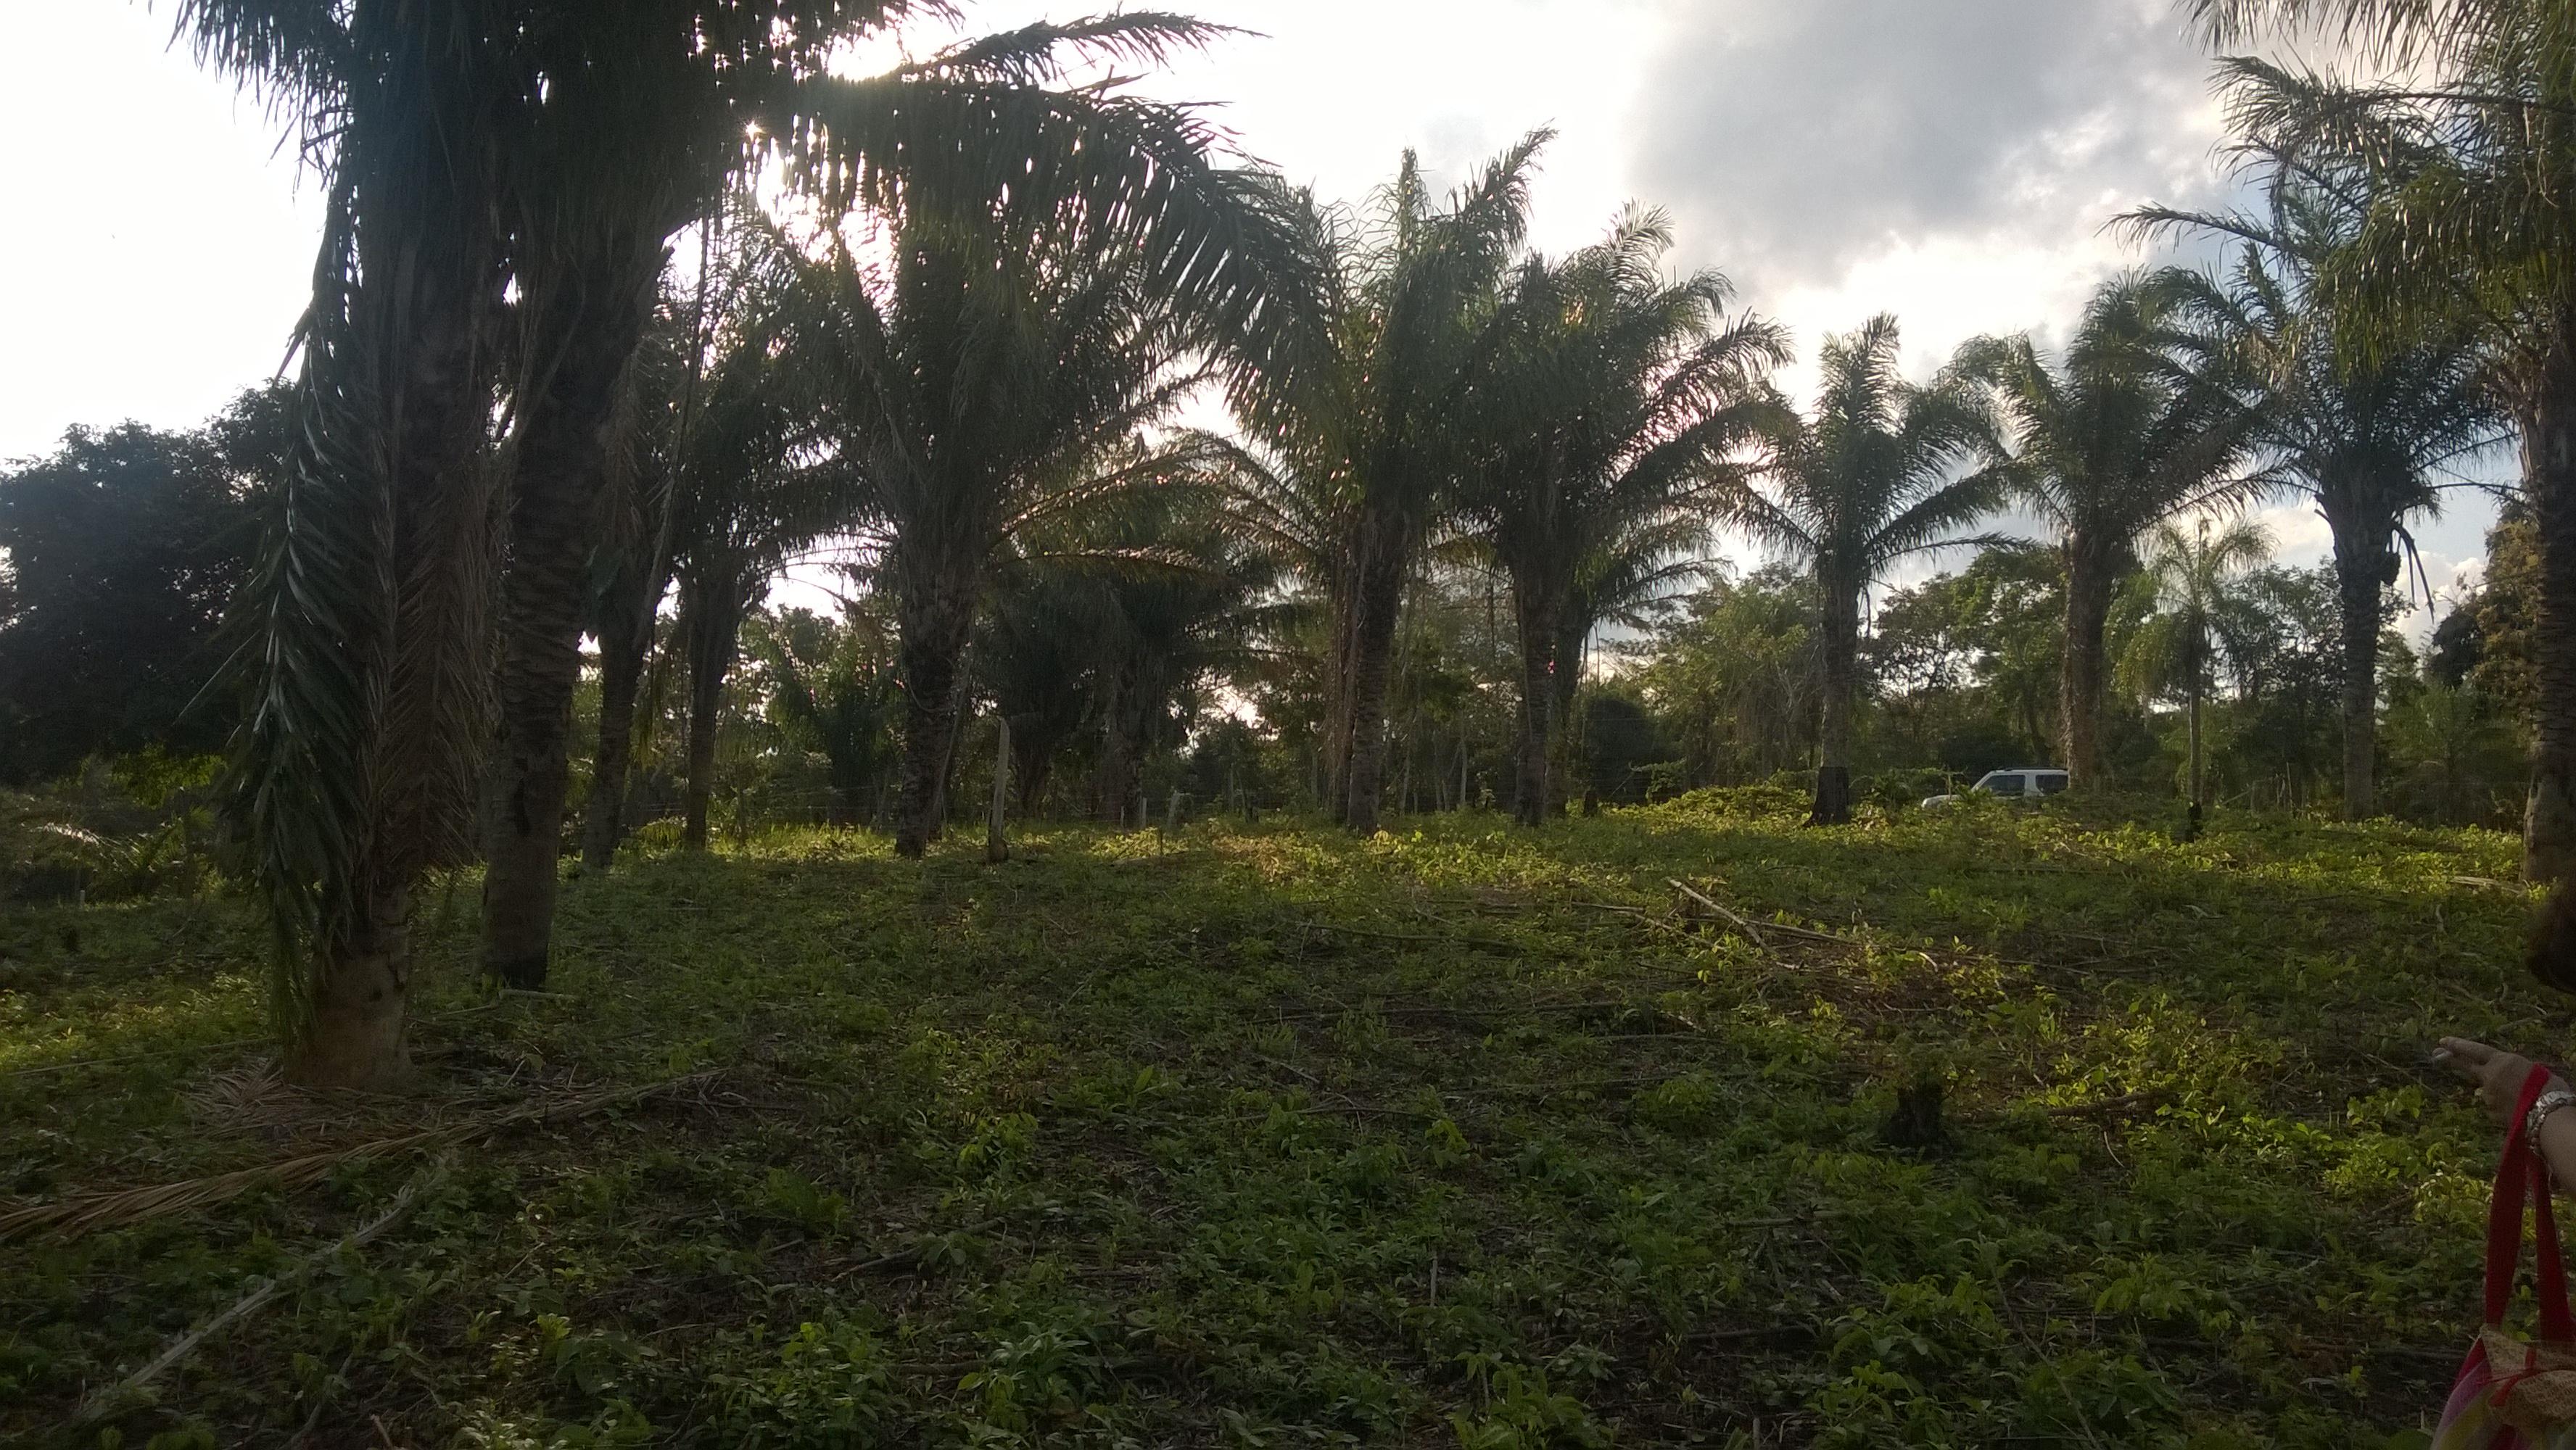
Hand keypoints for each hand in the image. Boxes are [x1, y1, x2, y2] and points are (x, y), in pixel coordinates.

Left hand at [2436, 1037, 2564, 1128]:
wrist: (2549, 1113)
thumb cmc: (2549, 1088)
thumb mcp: (2532, 1071)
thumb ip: (2512, 1072)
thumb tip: (2509, 1078)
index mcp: (2501, 1061)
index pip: (2475, 1050)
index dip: (2459, 1045)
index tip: (2442, 1041)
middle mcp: (2489, 1077)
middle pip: (2467, 1067)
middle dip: (2452, 1060)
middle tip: (2436, 1054)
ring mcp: (2487, 1095)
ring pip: (2489, 1093)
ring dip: (2501, 1095)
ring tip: (2523, 1100)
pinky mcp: (2491, 1113)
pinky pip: (2497, 1109)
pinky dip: (2505, 1110)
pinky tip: (2520, 1112)